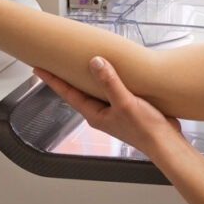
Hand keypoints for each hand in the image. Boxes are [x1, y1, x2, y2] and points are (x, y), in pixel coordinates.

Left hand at [34, 57, 182, 158]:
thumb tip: (95, 62)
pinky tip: (114, 72)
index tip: (38, 69)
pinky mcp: (127, 107)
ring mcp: (114, 111)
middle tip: (56, 63)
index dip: (53, 80)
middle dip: (67, 78)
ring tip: (82, 63)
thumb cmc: (144, 129)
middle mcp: (101, 113)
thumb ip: (109, 82)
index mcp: (94, 114)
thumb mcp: (125, 102)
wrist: (165, 142)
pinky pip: (113, 90)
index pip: (68, 94)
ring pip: (96, 90)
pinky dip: (109, 79)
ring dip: (89, 78)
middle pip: (78, 92)